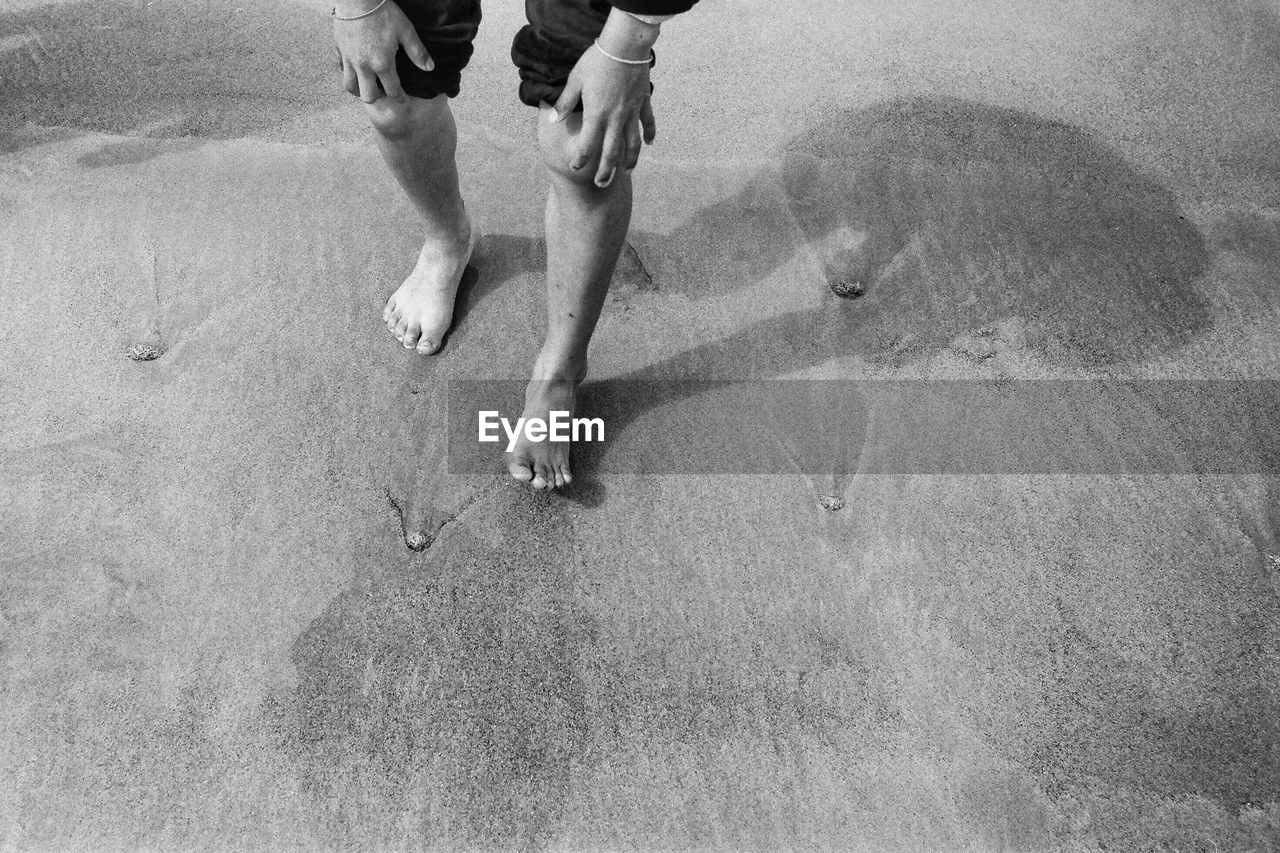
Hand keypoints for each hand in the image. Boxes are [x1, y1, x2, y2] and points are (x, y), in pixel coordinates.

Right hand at [334, 1, 432, 102]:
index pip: (392, 91)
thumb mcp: (405, 30)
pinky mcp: (338, 51)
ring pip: (350, 87)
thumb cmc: (383, 12)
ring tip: (368, 83)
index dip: (399, 97)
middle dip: (378, 97)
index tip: (402, 98)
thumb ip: (417, 52)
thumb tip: (429, 68)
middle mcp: (364, 66)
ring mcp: (349, 59)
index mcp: (382, 63)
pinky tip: (356, 68)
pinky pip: (341, 70)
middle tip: (384, 90)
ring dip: (359, 89)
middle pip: (368, 96)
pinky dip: (348, 73)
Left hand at [552, 44, 657, 187]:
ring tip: (627, 171)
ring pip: (632, 143)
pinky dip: (650, 133)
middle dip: (606, 171)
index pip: (587, 145)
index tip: (576, 167)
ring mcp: (632, 112)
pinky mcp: (643, 102)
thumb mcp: (576, 80)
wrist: (624, 45)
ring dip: (630, 159)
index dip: (581, 159)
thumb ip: (566, 102)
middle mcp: (615, 119)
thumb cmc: (597, 60)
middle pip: (611, 153)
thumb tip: (554, 118)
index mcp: (597, 115)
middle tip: (602, 185)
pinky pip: (648, 122)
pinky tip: (650, 143)